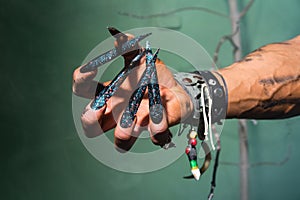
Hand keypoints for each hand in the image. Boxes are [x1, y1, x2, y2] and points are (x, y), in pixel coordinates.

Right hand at [73, 35, 192, 151]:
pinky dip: (157, 128)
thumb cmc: (154, 74)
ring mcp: (135, 124)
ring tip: (138, 115)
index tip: (92, 70)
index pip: (82, 91)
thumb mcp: (141, 57)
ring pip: (119, 141)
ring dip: (124, 130)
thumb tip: (117, 36)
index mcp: (110, 93)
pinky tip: (160, 114)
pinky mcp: (155, 130)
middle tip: (101, 107)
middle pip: (90, 126)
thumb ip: (129, 46)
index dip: (80, 81)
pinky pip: (153, 137)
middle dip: (90, 119)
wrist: (178, 87)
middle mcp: (117, 112)